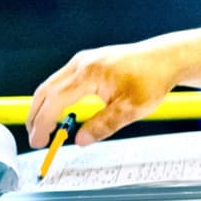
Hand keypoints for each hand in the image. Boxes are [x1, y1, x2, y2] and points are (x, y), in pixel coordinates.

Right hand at [28, 40, 186, 146]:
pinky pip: (61, 81)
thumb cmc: (151, 79)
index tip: (39, 142)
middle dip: (36, 116)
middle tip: (36, 139)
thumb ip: (103, 125)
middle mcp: (81, 63)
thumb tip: (80, 140)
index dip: (43, 123)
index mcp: (89, 73)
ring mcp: (82, 61)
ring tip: (44, 130)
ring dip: (43, 107)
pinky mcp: (87, 63)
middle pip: (46, 91)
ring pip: (51, 85)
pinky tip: (59, 113)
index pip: (55, 101)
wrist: (165, 58)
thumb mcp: (130, 109)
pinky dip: (54, 98)